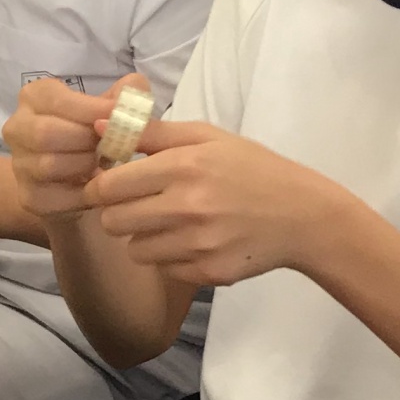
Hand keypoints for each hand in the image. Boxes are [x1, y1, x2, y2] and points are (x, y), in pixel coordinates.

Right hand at [3, 78, 125, 219]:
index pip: (59, 101)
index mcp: (35, 96)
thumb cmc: (91, 133)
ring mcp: (19, 163)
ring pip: (49, 165)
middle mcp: (17, 127)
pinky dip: (84, 193)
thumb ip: (126, 93)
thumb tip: (134, 88)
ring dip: (84, 166)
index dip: (94, 111)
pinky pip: (56, 196)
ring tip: (103, 164)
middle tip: (111, 146)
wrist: (70, 178)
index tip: (122, 120)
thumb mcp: (109, 108)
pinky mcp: (28, 196)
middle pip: (46, 133)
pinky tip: (97, 187)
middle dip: (85, 141)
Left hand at [88, 123, 342, 283]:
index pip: (110, 186)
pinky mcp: (208, 273)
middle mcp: (188, 207)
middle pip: (112, 222)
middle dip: (117, 214)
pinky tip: (194, 241)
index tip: (110, 186)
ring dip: (144, 238)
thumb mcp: (207, 138)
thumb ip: (151, 133)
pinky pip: (163, 269)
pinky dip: (171, 258)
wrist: (302, 216)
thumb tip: (97, 127)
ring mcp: (198, 244)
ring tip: (170, 223)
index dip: (101, 186)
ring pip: (134, 250)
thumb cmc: (252, 169)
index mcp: (185, 166)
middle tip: (138, 205)